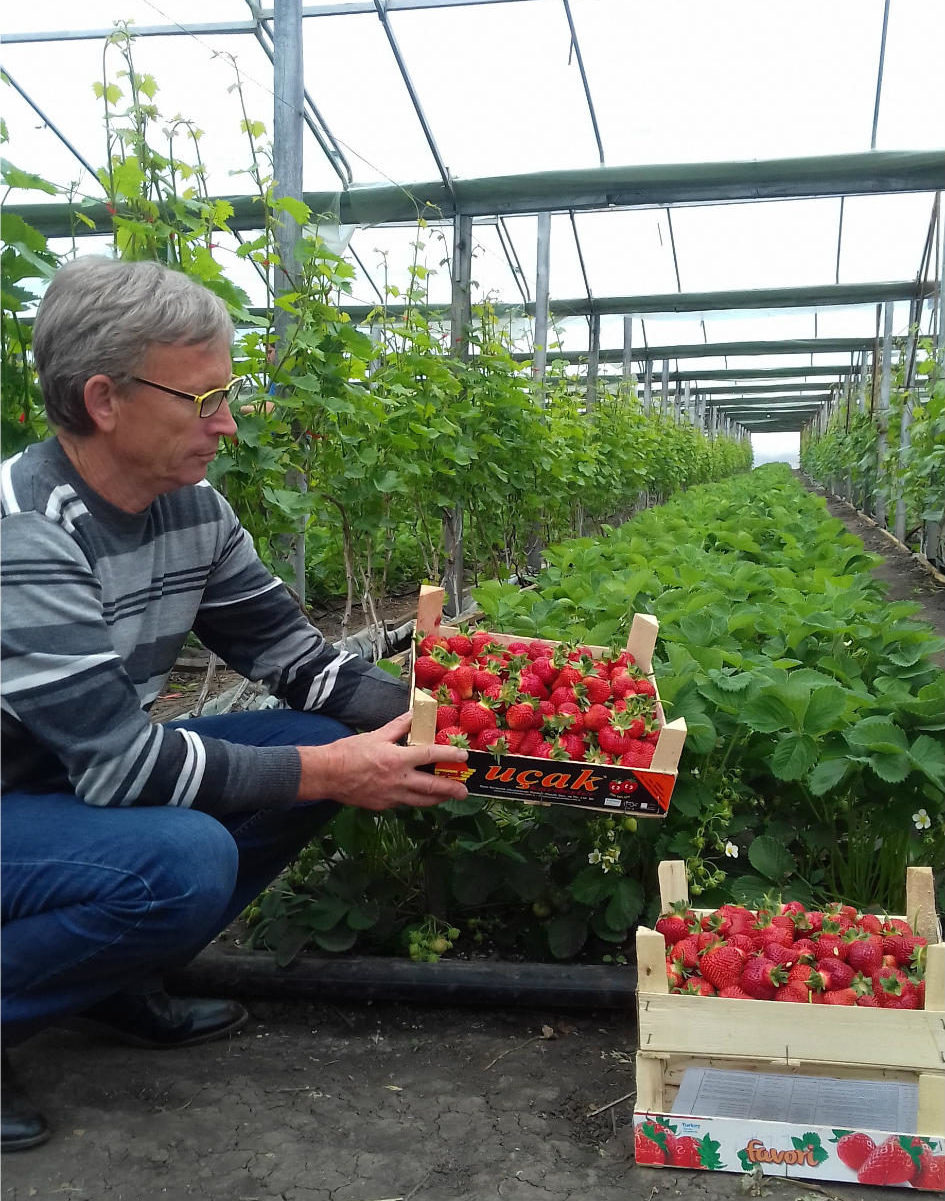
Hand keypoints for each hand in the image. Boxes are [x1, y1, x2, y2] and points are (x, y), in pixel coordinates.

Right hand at [296, 711, 468, 808]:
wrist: (327, 775)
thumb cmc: (349, 752)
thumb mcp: (376, 735)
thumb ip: (398, 727)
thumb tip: (414, 715)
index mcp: (398, 759)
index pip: (430, 756)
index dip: (449, 756)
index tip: (463, 757)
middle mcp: (398, 780)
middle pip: (432, 787)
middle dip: (450, 789)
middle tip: (464, 791)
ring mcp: (391, 796)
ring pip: (421, 801)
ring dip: (437, 799)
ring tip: (447, 797)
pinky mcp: (382, 806)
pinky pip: (404, 803)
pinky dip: (414, 800)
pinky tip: (418, 797)